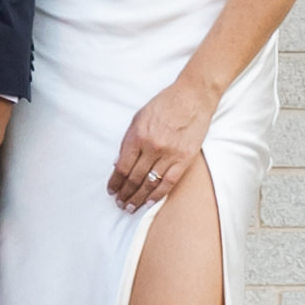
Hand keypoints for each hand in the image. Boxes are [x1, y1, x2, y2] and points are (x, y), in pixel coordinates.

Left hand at [109, 71, 218, 208]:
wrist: (193, 97)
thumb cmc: (165, 104)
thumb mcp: (139, 117)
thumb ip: (128, 140)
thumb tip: (118, 163)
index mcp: (138, 134)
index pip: (122, 167)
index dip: (115, 182)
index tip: (111, 190)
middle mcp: (152, 146)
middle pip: (134, 178)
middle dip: (125, 193)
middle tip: (119, 203)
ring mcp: (169, 154)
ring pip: (149, 184)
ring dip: (138, 198)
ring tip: (130, 207)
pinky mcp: (184, 159)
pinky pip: (168, 183)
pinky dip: (157, 195)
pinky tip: (149, 202)